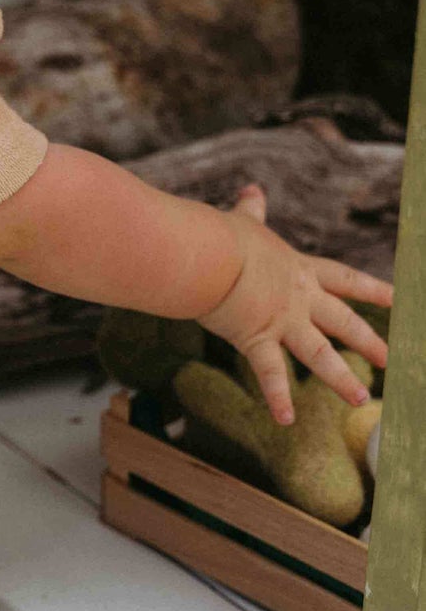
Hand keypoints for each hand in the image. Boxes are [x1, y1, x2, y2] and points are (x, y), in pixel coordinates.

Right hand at [198, 183, 392, 424]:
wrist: (211, 253)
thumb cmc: (223, 235)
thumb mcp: (244, 221)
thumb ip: (251, 210)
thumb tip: (253, 189)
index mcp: (297, 269)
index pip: (344, 279)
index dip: (372, 290)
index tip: (399, 299)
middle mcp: (298, 298)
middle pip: (342, 321)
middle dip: (369, 341)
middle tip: (393, 359)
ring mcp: (281, 320)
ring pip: (320, 354)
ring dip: (342, 379)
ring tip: (363, 399)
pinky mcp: (256, 338)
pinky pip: (270, 374)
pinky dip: (278, 398)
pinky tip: (287, 420)